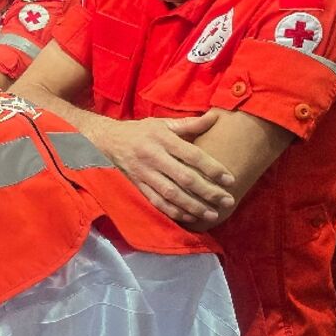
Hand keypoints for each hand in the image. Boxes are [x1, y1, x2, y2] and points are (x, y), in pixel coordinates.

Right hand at [86, 112, 235, 223]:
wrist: (106, 141)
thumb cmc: (139, 132)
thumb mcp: (162, 123)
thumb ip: (189, 124)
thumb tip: (214, 117)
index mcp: (162, 139)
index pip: (192, 155)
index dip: (212, 168)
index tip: (230, 179)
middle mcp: (153, 157)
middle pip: (184, 178)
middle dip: (208, 191)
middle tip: (227, 201)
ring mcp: (144, 174)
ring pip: (172, 194)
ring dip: (194, 206)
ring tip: (212, 214)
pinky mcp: (138, 186)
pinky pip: (157, 202)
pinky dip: (174, 212)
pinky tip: (190, 217)